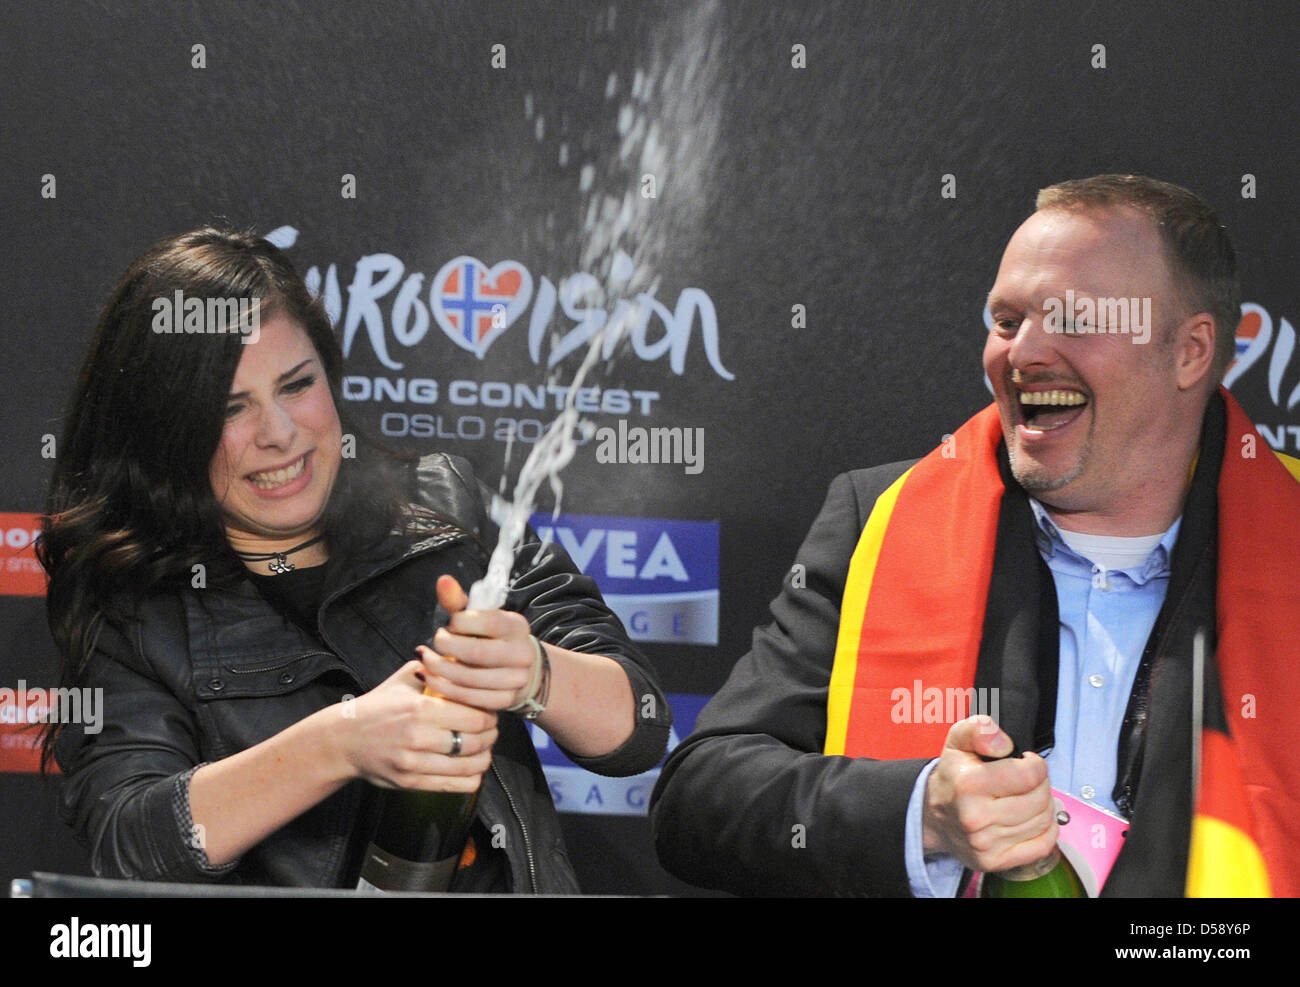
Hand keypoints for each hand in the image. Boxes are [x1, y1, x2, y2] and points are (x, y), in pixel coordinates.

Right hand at [338, 658, 496, 792]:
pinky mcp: (411, 784)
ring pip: (470, 766)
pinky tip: (471, 766)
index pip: (475, 715)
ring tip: (484, 748)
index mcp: (420, 708)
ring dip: (485, 757)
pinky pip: (456, 786)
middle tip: (491, 729)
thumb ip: (434, 668)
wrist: (344, 740)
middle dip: (491, 734)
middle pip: (477, 741)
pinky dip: (472, 777)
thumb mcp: (403, 679)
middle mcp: (418, 738)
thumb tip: (464, 655)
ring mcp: (414, 764)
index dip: (490, 714)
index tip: (490, 710)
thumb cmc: (378, 707)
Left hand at [415, 574, 538, 711]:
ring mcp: (516, 679)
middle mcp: (522, 652)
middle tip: (429, 647)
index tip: (446, 627)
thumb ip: (458, 600)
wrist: (518, 668)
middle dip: (445, 650)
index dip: (459, 624)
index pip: (487, 621)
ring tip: (424, 663)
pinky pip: (469, 698)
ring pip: (469, 679)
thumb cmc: (489, 637)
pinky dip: (444, 690)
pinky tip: (431, 680)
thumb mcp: (477, 616)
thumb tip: (443, 580)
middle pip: (476, 653)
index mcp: (516, 626)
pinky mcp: (505, 700)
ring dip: (439, 672)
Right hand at [921, 715, 1056, 872]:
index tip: (1024, 762)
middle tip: (1026, 779)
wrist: (933, 816)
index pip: (1030, 774)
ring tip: (1025, 797)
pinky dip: (1046, 830)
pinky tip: (1031, 818)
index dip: (1034, 764)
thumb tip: (1004, 744)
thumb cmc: (952, 778)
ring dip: (1043, 805)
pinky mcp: (994, 861)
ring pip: (1044, 821)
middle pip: (1040, 798)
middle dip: (1041, 784)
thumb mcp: (958, 741)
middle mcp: (975, 816)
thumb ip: (980, 730)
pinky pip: (1043, 845)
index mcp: (968, 783)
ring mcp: (985, 843)